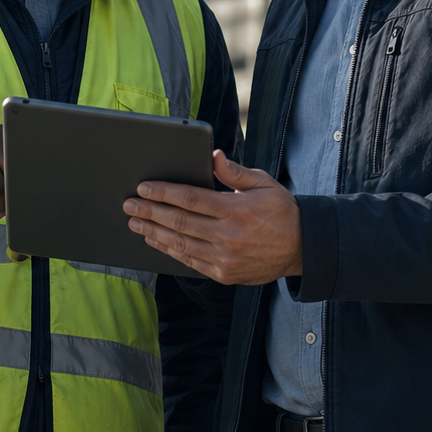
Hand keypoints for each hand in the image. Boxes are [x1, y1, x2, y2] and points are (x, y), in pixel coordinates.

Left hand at [122, 150, 302, 284]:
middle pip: (179, 222)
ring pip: (180, 244)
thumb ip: (235, 172)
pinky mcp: (224, 274)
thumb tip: (213, 156)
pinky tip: (155, 241)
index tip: (143, 188)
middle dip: (149, 212)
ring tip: (135, 223)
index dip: (163, 193)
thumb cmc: (281, 211)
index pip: (190, 199)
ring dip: (153, 233)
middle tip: (129, 205)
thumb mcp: (263, 184)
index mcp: (236, 210)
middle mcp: (228, 236)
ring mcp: (225, 258)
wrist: (303, 249)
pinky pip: (189, 262)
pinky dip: (169, 251)